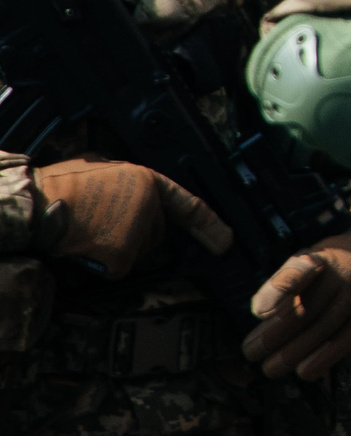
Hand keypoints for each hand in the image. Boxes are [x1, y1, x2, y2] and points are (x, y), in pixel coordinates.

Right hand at [35, 157, 234, 279]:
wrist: (38, 204)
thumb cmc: (62, 185)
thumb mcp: (104, 168)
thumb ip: (128, 181)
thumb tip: (132, 191)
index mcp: (147, 180)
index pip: (188, 206)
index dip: (210, 225)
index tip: (226, 242)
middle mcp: (150, 206)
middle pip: (156, 234)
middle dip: (136, 234)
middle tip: (101, 225)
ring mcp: (139, 232)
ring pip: (139, 252)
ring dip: (120, 248)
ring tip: (90, 231)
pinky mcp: (124, 255)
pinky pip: (121, 267)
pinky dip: (105, 264)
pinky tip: (87, 247)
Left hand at [243, 192, 350, 379]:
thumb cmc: (320, 268)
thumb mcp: (299, 262)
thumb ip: (280, 284)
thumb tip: (262, 313)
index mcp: (320, 259)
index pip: (299, 271)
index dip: (279, 291)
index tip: (258, 312)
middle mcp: (342, 275)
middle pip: (308, 308)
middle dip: (276, 335)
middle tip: (252, 352)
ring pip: (325, 328)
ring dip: (295, 352)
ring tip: (270, 368)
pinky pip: (345, 340)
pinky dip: (324, 358)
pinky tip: (304, 371)